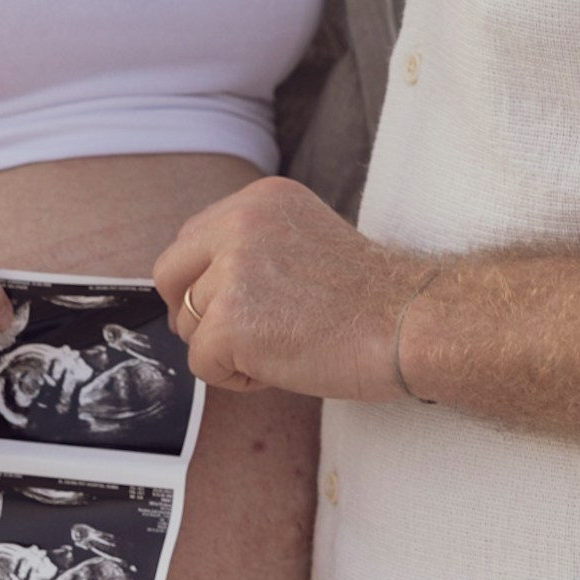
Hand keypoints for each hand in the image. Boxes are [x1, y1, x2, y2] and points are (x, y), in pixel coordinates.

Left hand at [151, 176, 425, 402]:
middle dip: (193, 312)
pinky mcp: (231, 320)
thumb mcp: (303, 241)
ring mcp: (232, 270)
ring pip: (188, 324)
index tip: (241, 306)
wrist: (409, 323)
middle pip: (170, 274)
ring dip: (225, 348)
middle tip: (238, 336)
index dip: (207, 283)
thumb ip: (252, 249)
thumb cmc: (369, 299)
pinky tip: (280, 368)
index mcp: (258, 200)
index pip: (192, 240)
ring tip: (279, 349)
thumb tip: (201, 286)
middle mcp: (239, 223)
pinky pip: (202, 364)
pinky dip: (235, 379)